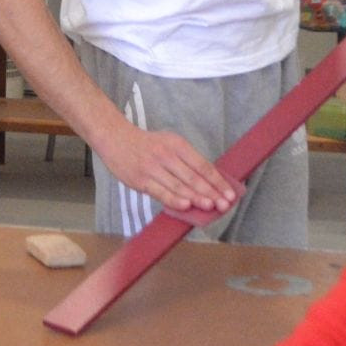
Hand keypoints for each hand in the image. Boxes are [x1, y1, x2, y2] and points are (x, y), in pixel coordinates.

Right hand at [98, 122, 238, 215]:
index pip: (203, 165)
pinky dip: (174, 200)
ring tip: (211, 206)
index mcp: (177, 145)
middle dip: (211, 192)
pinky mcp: (141, 180)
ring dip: (197, 197)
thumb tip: (208, 183)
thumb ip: (186, 161)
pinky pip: (161, 192)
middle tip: (225, 204)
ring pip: (179, 186)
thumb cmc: (146, 145)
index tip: (230, 193)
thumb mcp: (169, 143)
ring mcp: (153, 168)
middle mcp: (166, 155)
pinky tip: (186, 206)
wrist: (115, 138)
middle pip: (193, 177)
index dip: (218, 181)